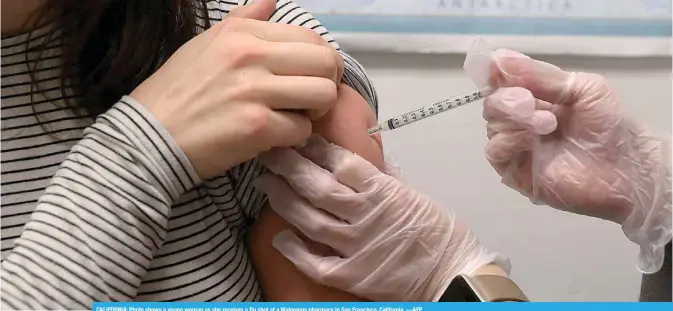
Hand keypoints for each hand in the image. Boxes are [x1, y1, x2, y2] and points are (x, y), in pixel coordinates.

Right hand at [130, 0, 343, 178]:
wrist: (149, 136)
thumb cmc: (178, 91)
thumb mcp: (206, 43)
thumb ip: (244, 20)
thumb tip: (270, 0)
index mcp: (242, 32)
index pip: (311, 37)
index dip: (321, 61)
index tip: (308, 77)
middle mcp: (250, 54)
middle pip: (326, 62)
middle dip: (327, 84)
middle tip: (310, 100)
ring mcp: (254, 90)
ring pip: (323, 95)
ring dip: (315, 111)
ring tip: (295, 116)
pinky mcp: (256, 126)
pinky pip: (302, 129)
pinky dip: (293, 137)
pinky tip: (274, 136)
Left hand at [254, 136, 505, 301]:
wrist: (454, 275)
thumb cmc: (440, 233)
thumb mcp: (415, 195)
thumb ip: (385, 178)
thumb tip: (365, 157)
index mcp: (384, 191)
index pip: (342, 162)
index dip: (317, 148)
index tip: (300, 138)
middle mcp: (366, 215)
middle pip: (318, 186)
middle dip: (289, 167)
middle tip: (269, 155)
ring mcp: (357, 247)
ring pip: (311, 219)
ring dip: (285, 200)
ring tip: (267, 185)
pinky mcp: (352, 275)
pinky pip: (315, 262)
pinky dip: (295, 250)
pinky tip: (280, 237)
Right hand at [481, 49, 670, 272]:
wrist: (626, 167)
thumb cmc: (610, 125)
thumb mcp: (583, 88)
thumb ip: (541, 75)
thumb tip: (500, 58)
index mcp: (536, 97)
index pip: (502, 81)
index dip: (495, 72)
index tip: (495, 66)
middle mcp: (521, 120)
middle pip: (493, 102)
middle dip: (508, 97)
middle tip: (531, 102)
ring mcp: (517, 146)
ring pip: (492, 124)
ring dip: (515, 119)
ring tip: (547, 125)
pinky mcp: (514, 171)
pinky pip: (494, 150)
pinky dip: (508, 140)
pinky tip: (531, 139)